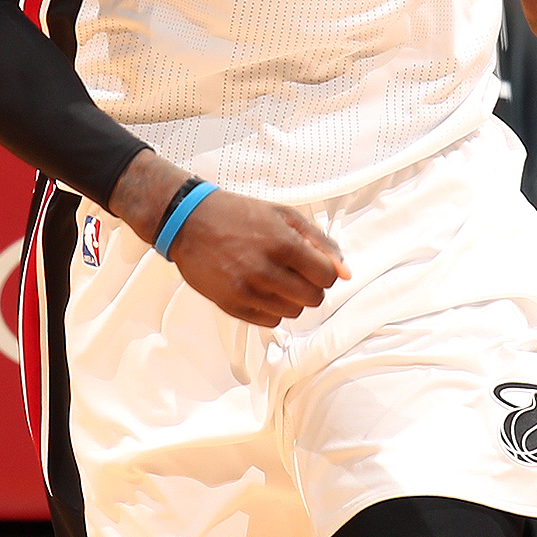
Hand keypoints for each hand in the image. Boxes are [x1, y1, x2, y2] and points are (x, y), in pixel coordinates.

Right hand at [163, 189, 348, 326]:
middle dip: (310, 287)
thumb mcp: (284, 215)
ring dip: (291, 299)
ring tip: (274, 278)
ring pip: (293, 313)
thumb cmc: (238, 215)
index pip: (327, 277)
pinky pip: (269, 321)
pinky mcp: (230, 304)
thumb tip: (346, 273)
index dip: (324, 272)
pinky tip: (260, 289)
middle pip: (313, 299)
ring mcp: (246, 290)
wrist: (189, 222)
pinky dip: (271, 309)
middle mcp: (265, 269)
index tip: (313, 265)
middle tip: (294, 272)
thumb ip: (321, 242)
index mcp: (283, 244)